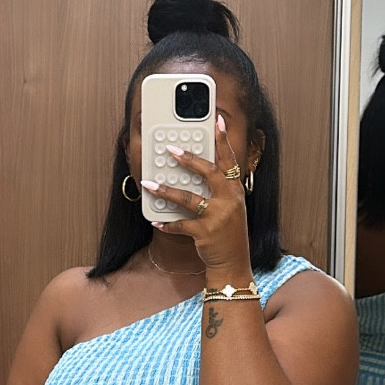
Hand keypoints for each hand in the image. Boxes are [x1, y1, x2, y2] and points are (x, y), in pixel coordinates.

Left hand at [141, 116, 252, 276]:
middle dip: (188, 159)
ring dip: (166, 190)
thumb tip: (195, 173)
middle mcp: (229, 200)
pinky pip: (181, 224)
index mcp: (235, 191)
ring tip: (149, 183)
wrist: (234, 264)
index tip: (217, 121)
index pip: (229, 160)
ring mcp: (217, 216)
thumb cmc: (230, 235)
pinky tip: (157, 222)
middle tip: (171, 149)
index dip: (223, 140)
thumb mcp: (232, 209)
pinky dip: (167, 224)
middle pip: (208, 172)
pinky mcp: (205, 232)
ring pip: (188, 198)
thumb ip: (219, 191)